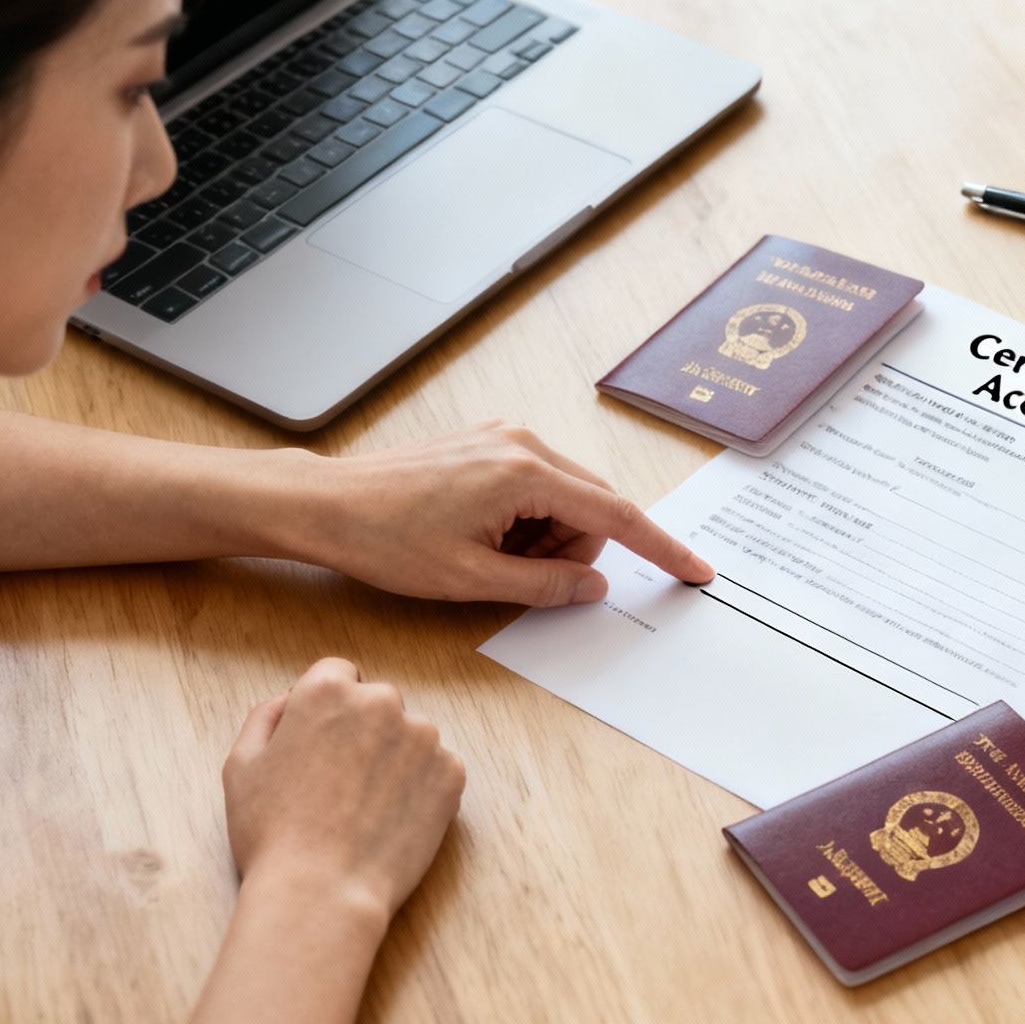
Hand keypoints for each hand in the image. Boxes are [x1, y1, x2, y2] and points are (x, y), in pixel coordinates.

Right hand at [222, 658, 464, 919]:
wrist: (322, 893)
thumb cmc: (272, 833)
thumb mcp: (242, 765)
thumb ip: (266, 717)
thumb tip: (289, 699)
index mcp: (328, 690)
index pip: (337, 674)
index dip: (327, 708)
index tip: (322, 743)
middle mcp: (381, 701)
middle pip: (376, 703)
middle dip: (362, 731)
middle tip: (339, 783)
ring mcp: (423, 736)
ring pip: (409, 736)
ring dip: (394, 758)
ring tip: (364, 808)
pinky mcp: (451, 773)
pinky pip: (436, 769)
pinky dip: (420, 788)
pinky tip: (391, 820)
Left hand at [285, 421, 712, 606]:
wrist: (329, 505)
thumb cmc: (387, 540)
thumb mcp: (471, 579)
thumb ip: (545, 584)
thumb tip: (593, 586)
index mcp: (525, 474)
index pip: (616, 515)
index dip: (660, 549)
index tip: (696, 571)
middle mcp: (523, 443)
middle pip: (592, 505)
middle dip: (573, 549)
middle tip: (515, 576)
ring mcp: (505, 437)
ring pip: (565, 498)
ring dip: (545, 537)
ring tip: (486, 555)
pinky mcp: (489, 443)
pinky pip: (537, 486)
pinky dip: (526, 520)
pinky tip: (481, 535)